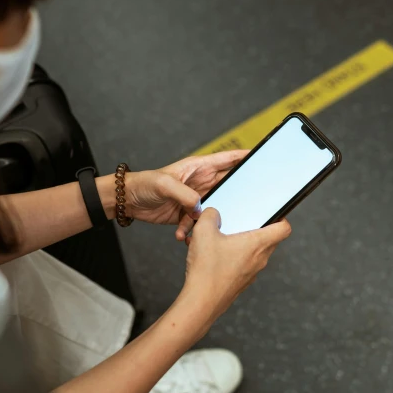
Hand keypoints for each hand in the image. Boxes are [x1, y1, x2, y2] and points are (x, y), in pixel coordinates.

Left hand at [124, 150, 247, 226]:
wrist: (128, 201)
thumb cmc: (144, 184)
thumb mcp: (164, 185)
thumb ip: (184, 194)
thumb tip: (200, 206)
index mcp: (199, 167)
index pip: (228, 159)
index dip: (246, 157)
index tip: (263, 159)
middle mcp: (201, 181)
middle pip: (227, 186)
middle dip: (237, 195)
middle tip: (246, 205)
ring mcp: (195, 198)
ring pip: (215, 209)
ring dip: (210, 220)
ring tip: (200, 226)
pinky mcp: (188, 214)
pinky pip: (199, 223)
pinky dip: (194, 231)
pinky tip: (183, 235)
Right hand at [179, 208, 291, 322]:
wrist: (201, 301)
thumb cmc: (207, 268)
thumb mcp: (204, 231)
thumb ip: (210, 215)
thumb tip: (213, 214)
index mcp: (258, 244)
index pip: (284, 228)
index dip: (280, 216)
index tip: (269, 212)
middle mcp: (260, 259)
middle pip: (269, 239)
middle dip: (255, 228)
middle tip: (238, 222)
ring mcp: (252, 273)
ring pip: (254, 252)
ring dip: (241, 243)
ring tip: (220, 239)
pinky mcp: (241, 282)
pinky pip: (243, 264)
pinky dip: (233, 257)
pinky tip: (213, 255)